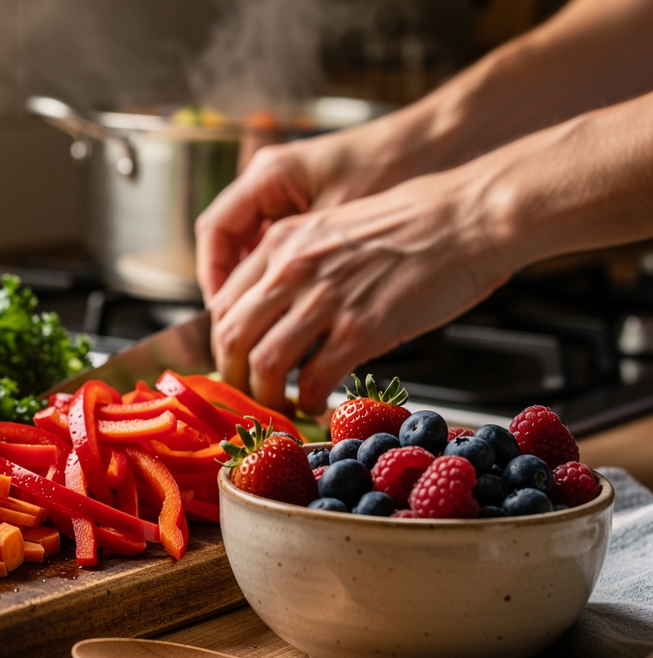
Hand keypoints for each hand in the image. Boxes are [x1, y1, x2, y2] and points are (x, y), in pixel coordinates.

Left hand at [202, 168, 515, 415]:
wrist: (468, 217)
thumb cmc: (413, 223)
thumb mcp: (333, 229)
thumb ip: (299, 265)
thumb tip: (280, 311)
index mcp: (282, 241)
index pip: (225, 302)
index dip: (222, 343)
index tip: (233, 363)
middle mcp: (292, 268)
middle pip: (231, 336)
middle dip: (232, 376)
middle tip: (247, 395)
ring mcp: (325, 299)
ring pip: (262, 362)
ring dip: (265, 396)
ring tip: (280, 408)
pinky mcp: (361, 328)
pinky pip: (313, 379)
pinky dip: (308, 403)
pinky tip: (319, 407)